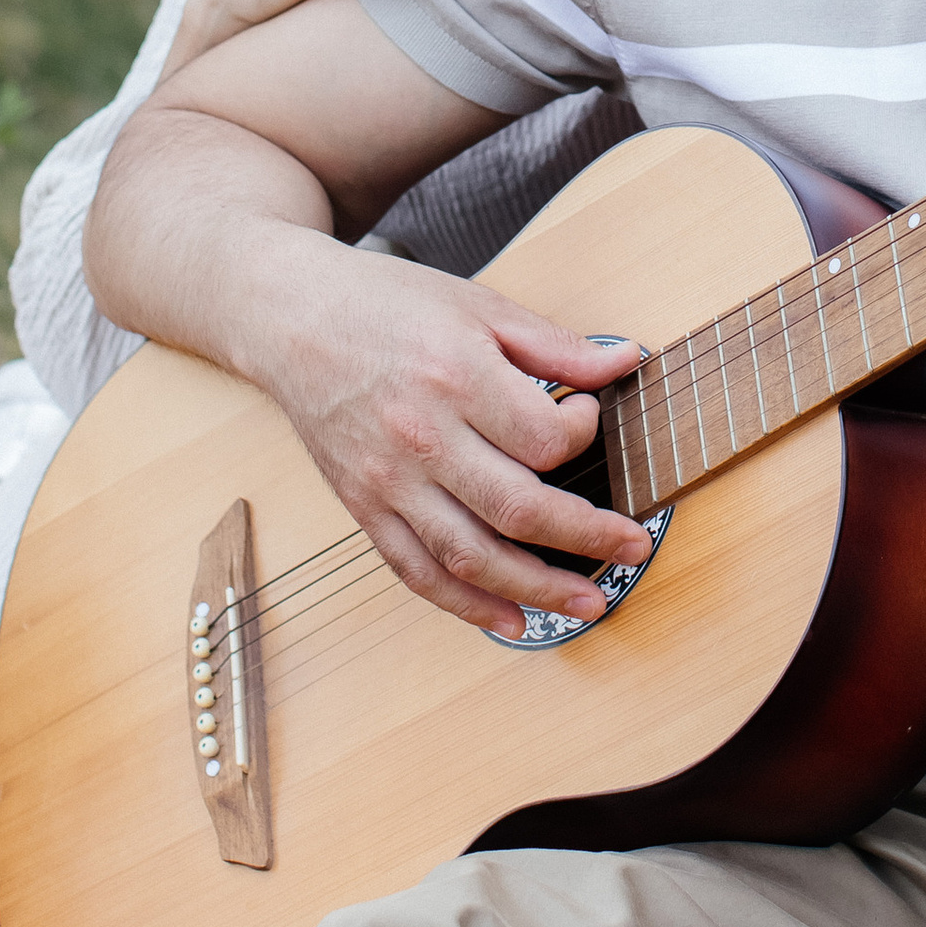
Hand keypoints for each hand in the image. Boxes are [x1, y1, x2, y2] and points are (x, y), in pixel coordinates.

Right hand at [248, 243, 648, 641]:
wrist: (291, 318)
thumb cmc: (387, 305)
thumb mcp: (478, 305)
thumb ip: (554, 344)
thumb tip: (626, 363)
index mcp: (456, 378)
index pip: (544, 438)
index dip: (585, 435)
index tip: (589, 418)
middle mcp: (421, 438)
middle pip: (518, 509)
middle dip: (587, 537)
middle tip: (633, 546)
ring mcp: (388, 481)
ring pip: (471, 557)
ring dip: (538, 590)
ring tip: (590, 602)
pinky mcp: (363, 508)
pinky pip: (418, 572)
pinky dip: (467, 607)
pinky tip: (511, 621)